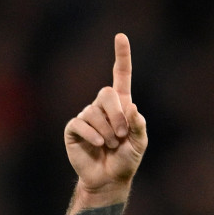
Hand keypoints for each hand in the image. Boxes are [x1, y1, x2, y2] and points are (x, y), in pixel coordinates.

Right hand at [64, 33, 147, 198]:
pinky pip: (81, 123)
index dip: (122, 56)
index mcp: (121, 105)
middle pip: (107, 93)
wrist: (109, 178)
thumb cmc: (126, 160)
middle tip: (122, 135)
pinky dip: (93, 135)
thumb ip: (139, 126)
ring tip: (111, 145)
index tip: (121, 36)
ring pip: (94, 112)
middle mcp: (102, 106)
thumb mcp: (140, 144)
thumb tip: (133, 107)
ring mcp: (86, 115)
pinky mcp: (74, 128)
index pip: (120, 75)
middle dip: (117, 115)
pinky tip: (99, 144)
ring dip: (108, 131)